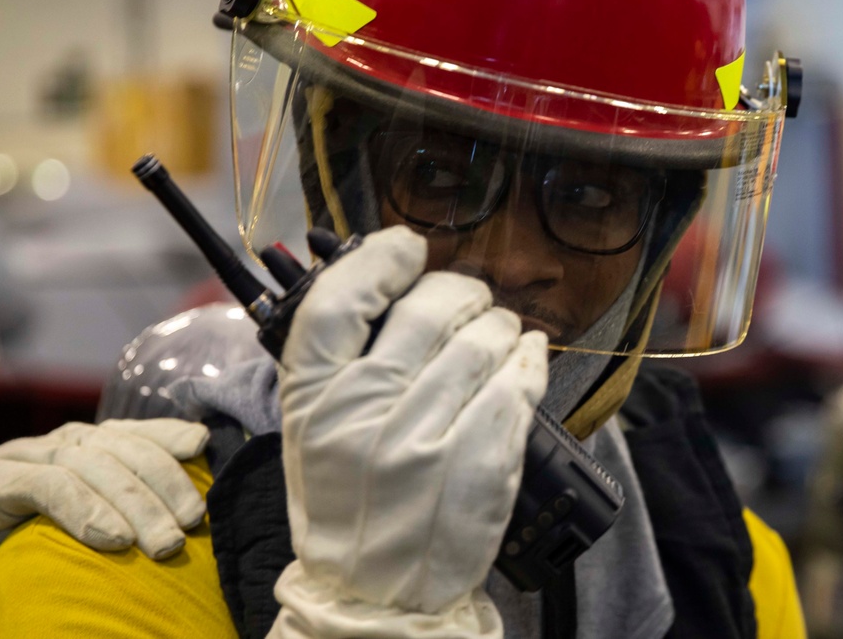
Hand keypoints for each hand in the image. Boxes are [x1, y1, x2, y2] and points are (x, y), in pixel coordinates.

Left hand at [0, 417, 208, 623]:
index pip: (46, 480)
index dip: (84, 506)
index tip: (119, 542)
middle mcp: (34, 449)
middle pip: (93, 460)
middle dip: (138, 500)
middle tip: (169, 543)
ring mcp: (67, 439)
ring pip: (121, 442)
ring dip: (164, 474)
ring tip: (194, 515)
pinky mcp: (93, 438)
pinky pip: (135, 430)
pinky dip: (168, 434)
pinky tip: (199, 445)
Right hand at [272, 226, 547, 637]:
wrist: (375, 595)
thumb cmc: (347, 507)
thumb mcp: (314, 432)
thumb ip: (339, 364)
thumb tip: (392, 290)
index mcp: (312, 400)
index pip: (337, 301)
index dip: (377, 259)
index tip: (405, 247)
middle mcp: (364, 414)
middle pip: (426, 308)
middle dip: (460, 292)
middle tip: (469, 300)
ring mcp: (424, 439)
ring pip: (483, 338)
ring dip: (499, 324)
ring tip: (499, 332)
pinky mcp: (480, 463)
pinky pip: (519, 382)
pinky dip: (529, 358)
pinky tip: (525, 356)